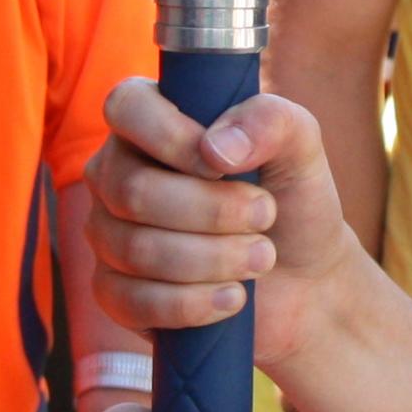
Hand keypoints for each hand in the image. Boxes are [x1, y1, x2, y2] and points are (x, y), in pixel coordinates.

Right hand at [85, 80, 360, 367]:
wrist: (303, 281)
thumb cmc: (291, 201)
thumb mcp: (300, 148)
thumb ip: (270, 121)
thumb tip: (216, 147)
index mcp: (150, 123)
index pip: (126, 108)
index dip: (171, 137)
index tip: (223, 166)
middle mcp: (116, 174)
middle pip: (133, 191)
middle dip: (212, 211)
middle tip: (265, 217)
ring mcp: (108, 235)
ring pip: (136, 250)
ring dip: (213, 258)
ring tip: (262, 257)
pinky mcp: (114, 294)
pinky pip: (132, 302)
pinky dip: (193, 303)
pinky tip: (233, 297)